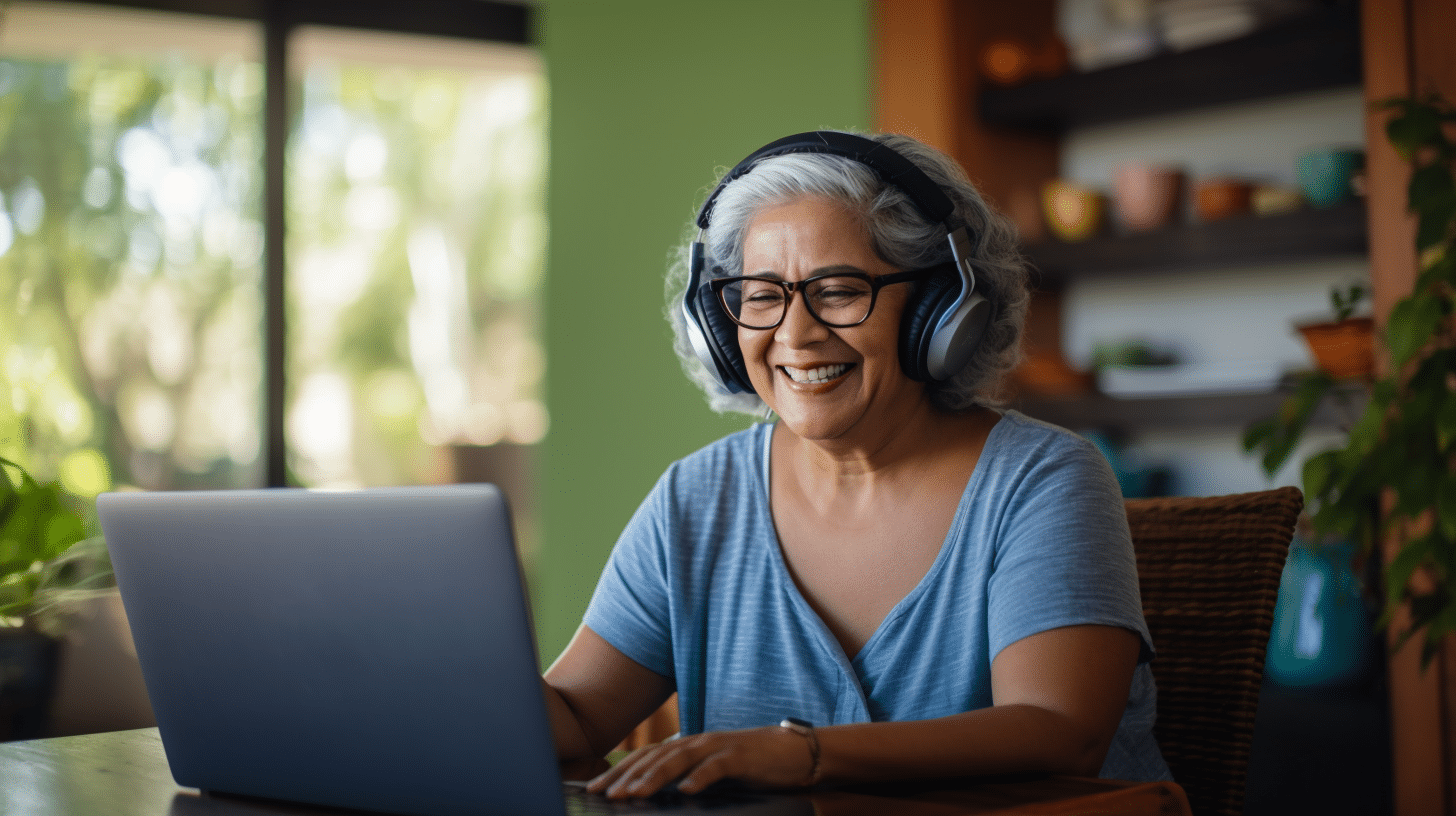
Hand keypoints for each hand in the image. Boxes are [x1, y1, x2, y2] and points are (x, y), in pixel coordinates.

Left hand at [585, 725, 814, 798]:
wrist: (795, 752)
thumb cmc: (751, 765)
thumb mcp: (711, 770)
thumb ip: (684, 775)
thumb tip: (650, 791)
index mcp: (688, 746)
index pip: (645, 758)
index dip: (618, 771)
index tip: (594, 789)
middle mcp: (698, 742)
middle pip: (654, 758)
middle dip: (626, 776)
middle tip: (604, 794)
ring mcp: (718, 747)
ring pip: (679, 760)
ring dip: (654, 778)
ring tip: (635, 795)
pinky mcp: (740, 756)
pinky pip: (717, 766)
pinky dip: (700, 778)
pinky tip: (686, 791)